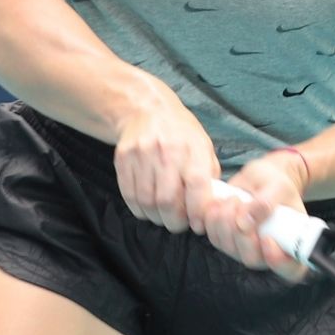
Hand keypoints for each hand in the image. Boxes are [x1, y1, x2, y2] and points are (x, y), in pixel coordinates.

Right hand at [114, 95, 220, 232]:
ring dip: (156, 217)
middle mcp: (166, 151)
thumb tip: (211, 207)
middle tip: (178, 223)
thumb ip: (209, 176)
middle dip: (175, 222)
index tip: (198, 224)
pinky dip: (140, 209)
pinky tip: (148, 208)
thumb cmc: (181, 132)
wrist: (147, 110)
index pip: (196, 187)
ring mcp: (141, 155)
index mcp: (192, 148)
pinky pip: (129, 196)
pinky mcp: (123, 159)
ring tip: (163, 216)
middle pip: (167, 201)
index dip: (198, 212)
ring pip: (146, 203)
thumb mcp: (204, 146)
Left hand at [198, 151, 311, 283]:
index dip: (278, 261)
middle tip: (241, 204)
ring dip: (225, 222)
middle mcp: (268, 253)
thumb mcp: (278, 187)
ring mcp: (245, 249)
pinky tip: (219, 204)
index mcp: (292, 245)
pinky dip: (212, 220)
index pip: (290, 269)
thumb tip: (245, 222)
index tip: (267, 238)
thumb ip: (266, 203)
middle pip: (252, 259)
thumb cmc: (276, 183)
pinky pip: (214, 237)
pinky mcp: (226, 241)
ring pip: (229, 249)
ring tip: (233, 199)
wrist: (261, 179)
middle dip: (242, 233)